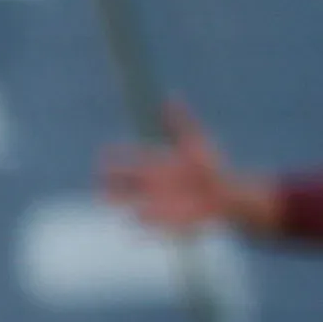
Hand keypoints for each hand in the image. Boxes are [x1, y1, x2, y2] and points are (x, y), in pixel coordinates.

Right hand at [98, 102, 272, 236]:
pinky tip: (135, 216)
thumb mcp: (195, 141)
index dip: (115, 155)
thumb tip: (170, 98)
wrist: (223, 195)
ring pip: (129, 204)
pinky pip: (148, 223)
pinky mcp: (164, 220)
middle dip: (109, 180)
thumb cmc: (210, 166)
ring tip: (106, 198)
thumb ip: (181, 122)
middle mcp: (150, 185)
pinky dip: (141, 220)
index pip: (128, 158)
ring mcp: (155, 203)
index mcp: (154, 165)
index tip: (103, 152)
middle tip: (99, 176)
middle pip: (122, 183)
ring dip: (120, 201)